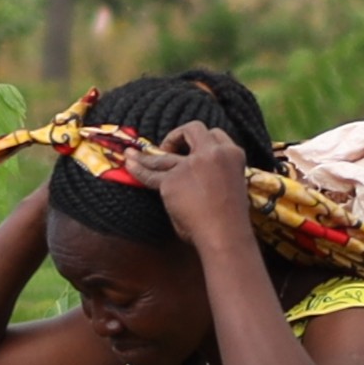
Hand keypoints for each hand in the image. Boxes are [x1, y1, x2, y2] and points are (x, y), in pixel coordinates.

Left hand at [127, 120, 257, 244]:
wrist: (225, 235)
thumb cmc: (229, 218)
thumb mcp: (231, 182)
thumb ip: (215, 170)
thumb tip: (191, 169)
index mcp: (233, 153)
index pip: (214, 134)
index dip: (200, 140)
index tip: (190, 149)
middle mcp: (213, 153)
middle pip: (192, 129)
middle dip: (177, 136)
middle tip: (168, 150)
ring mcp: (191, 165)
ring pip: (163, 155)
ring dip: (146, 155)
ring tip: (132, 154)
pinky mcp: (172, 181)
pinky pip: (151, 174)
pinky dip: (138, 170)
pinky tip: (130, 165)